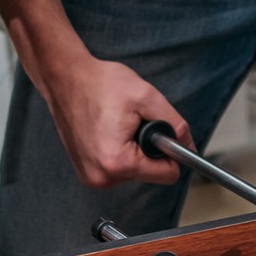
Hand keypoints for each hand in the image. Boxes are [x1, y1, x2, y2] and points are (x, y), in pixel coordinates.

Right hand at [40, 51, 188, 189]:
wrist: (65, 78)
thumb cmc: (99, 84)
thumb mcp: (146, 96)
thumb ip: (175, 123)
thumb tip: (189, 145)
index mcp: (117, 163)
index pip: (167, 174)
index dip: (170, 151)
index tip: (159, 131)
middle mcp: (102, 177)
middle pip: (150, 173)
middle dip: (147, 147)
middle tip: (131, 122)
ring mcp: (91, 177)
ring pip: (134, 170)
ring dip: (133, 148)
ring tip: (116, 124)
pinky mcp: (86, 172)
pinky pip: (117, 167)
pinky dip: (119, 151)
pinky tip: (107, 131)